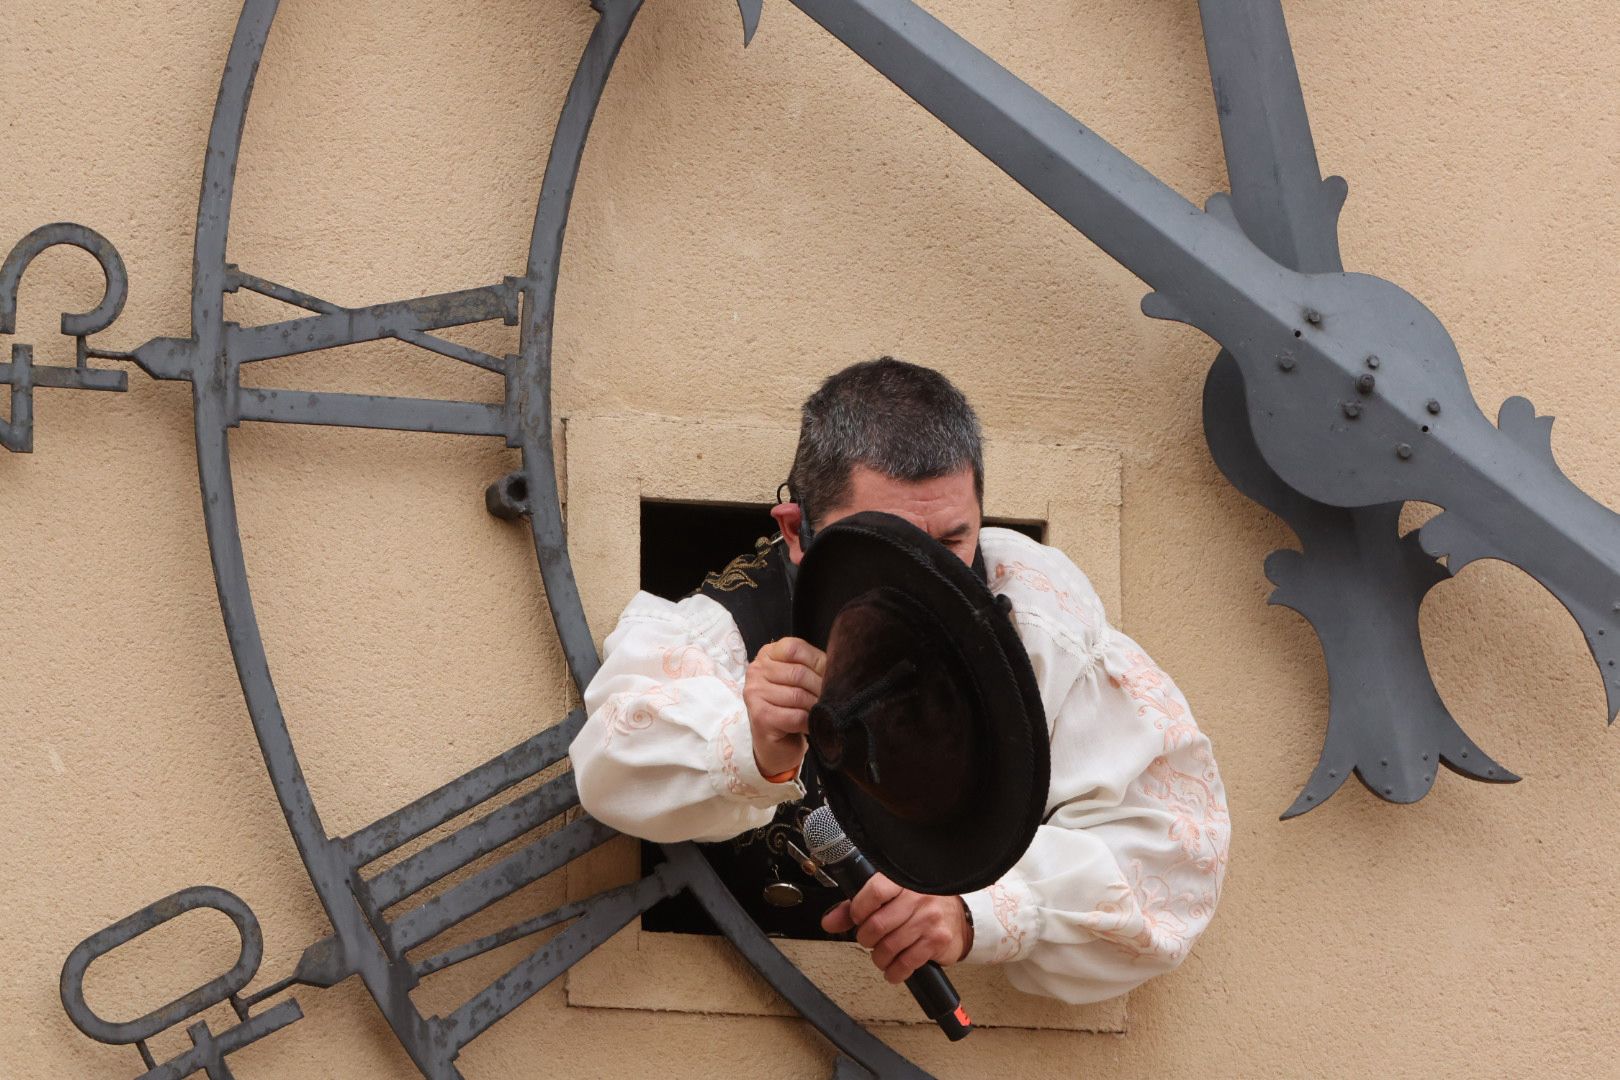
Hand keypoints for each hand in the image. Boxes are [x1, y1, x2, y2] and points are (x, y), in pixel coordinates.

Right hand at [744, 637, 825, 776]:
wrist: (777, 744)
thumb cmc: (793, 707)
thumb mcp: (803, 680)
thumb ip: (814, 667)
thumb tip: (837, 668)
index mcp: (767, 655)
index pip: (795, 648)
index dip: (818, 663)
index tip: (828, 677)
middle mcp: (756, 670)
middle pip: (798, 673)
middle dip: (820, 688)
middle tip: (830, 700)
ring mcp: (754, 693)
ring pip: (798, 696)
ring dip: (815, 707)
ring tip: (821, 713)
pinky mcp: (760, 716)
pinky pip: (795, 716)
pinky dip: (809, 723)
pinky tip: (811, 726)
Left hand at [820, 873, 970, 983]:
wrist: (959, 918)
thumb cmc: (921, 905)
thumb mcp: (890, 897)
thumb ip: (858, 907)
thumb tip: (830, 922)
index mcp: (902, 880)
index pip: (873, 893)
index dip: (858, 911)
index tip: (857, 918)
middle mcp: (918, 897)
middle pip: (877, 925)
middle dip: (866, 939)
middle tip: (870, 940)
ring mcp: (929, 918)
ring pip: (889, 947)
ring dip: (879, 958)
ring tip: (882, 955)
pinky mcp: (937, 940)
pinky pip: (906, 963)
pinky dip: (895, 971)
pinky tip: (894, 969)